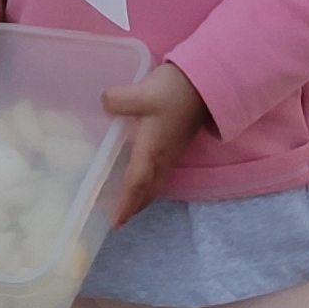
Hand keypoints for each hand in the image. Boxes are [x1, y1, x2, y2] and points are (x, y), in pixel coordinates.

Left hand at [96, 62, 210, 227]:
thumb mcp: (141, 93)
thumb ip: (117, 100)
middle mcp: (162, 158)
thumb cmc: (173, 93)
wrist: (204, 86)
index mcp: (151, 150)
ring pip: (156, 184)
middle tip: (120, 218)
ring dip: (143, 197)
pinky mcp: (176, 145)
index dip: (126, 204)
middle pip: (148, 191)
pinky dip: (150, 183)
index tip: (116, 222)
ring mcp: (172, 153)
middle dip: (135, 206)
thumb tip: (104, 103)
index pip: (136, 184)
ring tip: (129, 202)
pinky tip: (142, 175)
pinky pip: (161, 174)